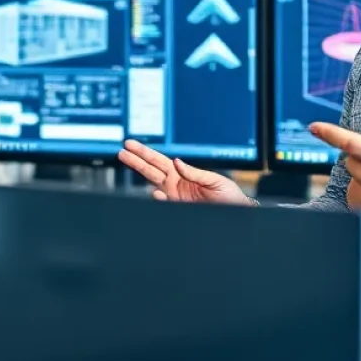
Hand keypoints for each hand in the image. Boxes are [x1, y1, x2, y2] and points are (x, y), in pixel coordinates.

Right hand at [118, 140, 251, 204]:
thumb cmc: (230, 197)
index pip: (160, 161)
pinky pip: (165, 203)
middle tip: (122, 151)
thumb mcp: (215, 181)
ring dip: (140, 172)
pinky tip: (155, 192)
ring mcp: (176, 198)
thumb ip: (194, 172)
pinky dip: (159, 198)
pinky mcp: (179, 209)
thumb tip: (176, 161)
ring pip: (153, 183)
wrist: (239, 215)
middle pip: (151, 170)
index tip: (131, 145)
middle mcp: (176, 185)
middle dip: (136, 160)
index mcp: (183, 175)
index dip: (145, 153)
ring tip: (127, 161)